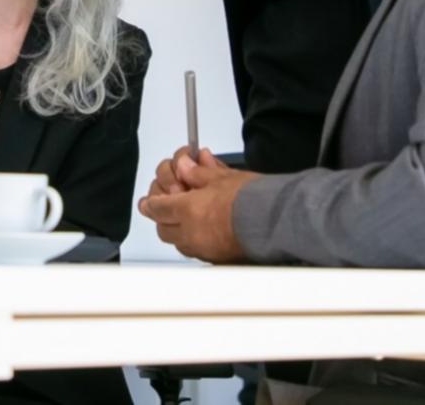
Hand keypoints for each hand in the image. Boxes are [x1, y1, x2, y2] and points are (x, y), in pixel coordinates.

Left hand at [137, 148, 257, 263]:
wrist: (275, 220)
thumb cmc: (252, 198)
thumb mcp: (221, 176)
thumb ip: (196, 172)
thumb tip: (183, 166)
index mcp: (188, 210)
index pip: (157, 208)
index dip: (151, 203)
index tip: (149, 200)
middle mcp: (191, 233)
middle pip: (162, 228)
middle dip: (161, 216)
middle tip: (166, 204)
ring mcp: (203, 249)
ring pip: (176, 242)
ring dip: (175, 230)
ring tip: (183, 217)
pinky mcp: (216, 259)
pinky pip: (194, 252)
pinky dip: (192, 241)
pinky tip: (200, 230)